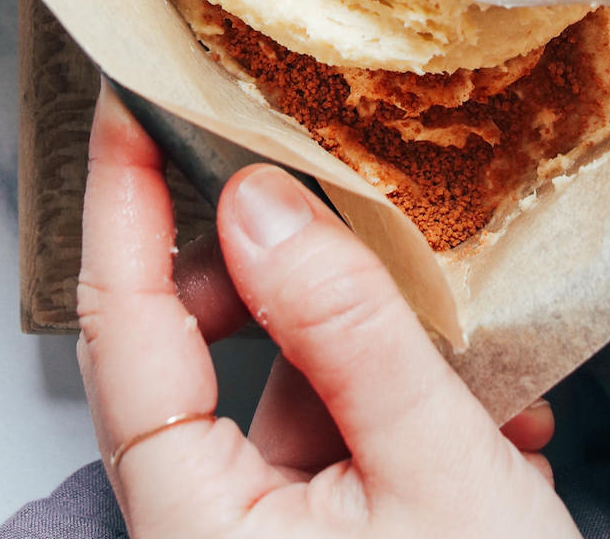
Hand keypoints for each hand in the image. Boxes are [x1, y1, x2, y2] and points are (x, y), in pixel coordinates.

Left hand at [77, 83, 577, 535]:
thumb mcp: (435, 463)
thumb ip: (342, 324)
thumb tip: (258, 202)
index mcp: (203, 534)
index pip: (126, 341)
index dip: (120, 214)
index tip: (126, 112)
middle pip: (193, 360)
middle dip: (265, 276)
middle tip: (324, 208)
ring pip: (275, 396)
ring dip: (357, 346)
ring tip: (451, 339)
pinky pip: (329, 444)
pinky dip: (395, 406)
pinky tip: (488, 414)